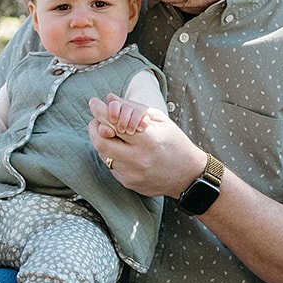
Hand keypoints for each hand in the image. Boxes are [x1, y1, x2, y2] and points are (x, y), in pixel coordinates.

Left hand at [89, 94, 206, 196]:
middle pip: (101, 142)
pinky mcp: (129, 184)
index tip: (94, 103)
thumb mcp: (160, 120)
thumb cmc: (175, 143)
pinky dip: (113, 156)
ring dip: (103, 142)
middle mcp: (138, 159)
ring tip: (113, 135)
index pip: (114, 123)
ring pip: (104, 155)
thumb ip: (133, 108)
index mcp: (148, 140)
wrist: (188, 175)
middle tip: (96, 120)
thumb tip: (109, 99)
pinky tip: (124, 151)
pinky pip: (112, 167)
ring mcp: (132, 174)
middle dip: (94, 128)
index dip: (100, 111)